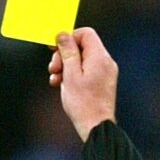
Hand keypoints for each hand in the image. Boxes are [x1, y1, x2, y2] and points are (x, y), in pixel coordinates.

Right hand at [47, 27, 117, 141]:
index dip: (69, 37)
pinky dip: (72, 73)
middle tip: (53, 67)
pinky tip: (61, 83)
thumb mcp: (70, 74)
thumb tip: (63, 35)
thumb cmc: (83, 103)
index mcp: (100, 58)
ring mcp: (104, 72)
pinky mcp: (101, 81)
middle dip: (63, 54)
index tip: (55, 47)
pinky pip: (85, 69)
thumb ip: (67, 52)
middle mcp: (105, 62)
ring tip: (56, 78)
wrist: (96, 126)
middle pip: (81, 46)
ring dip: (65, 65)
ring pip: (81, 58)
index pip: (85, 34)